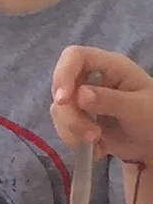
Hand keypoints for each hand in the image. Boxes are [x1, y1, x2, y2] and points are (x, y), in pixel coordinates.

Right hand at [54, 45, 152, 163]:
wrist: (152, 142)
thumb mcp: (138, 108)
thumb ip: (110, 100)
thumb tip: (79, 95)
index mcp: (110, 66)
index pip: (75, 56)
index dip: (63, 73)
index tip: (63, 101)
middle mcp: (91, 79)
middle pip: (61, 89)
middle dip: (71, 116)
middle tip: (92, 135)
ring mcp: (82, 100)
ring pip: (60, 111)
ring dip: (73, 131)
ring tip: (98, 142)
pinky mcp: (78, 118)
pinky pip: (62, 127)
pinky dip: (74, 141)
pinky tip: (96, 147)